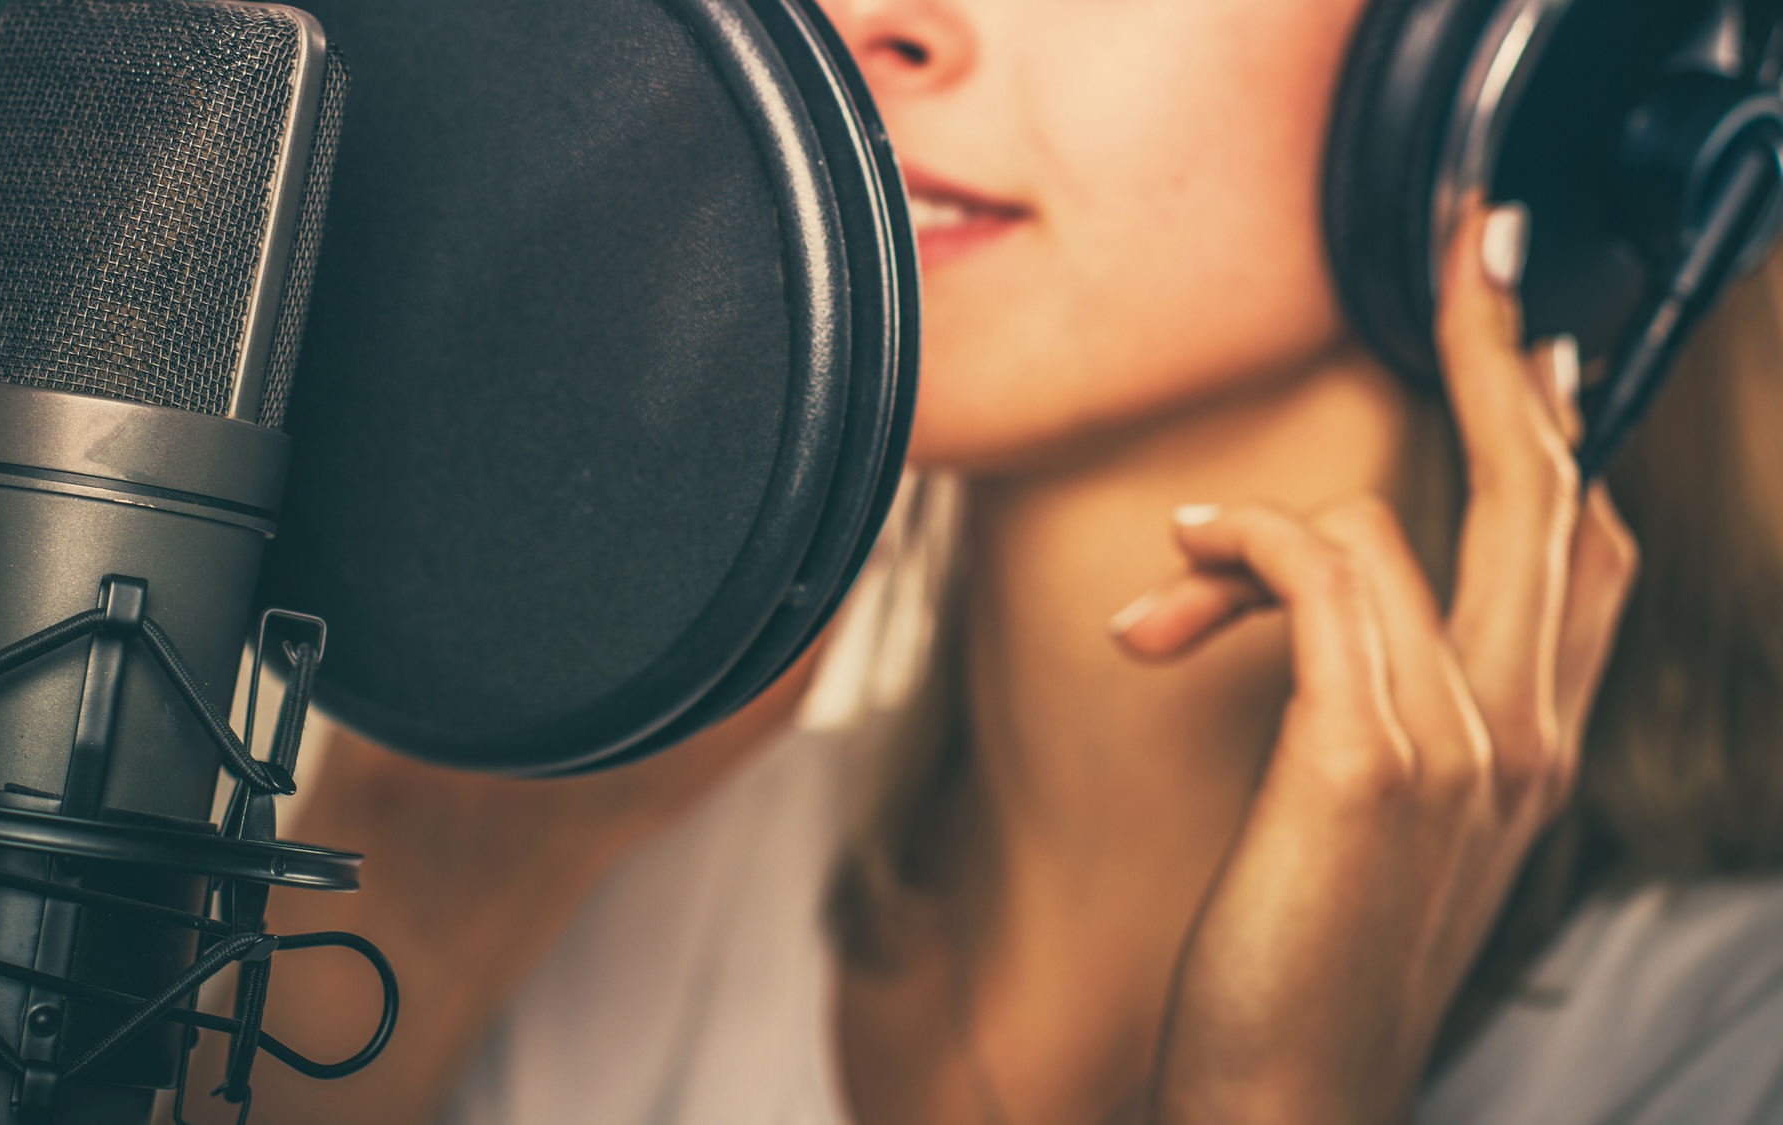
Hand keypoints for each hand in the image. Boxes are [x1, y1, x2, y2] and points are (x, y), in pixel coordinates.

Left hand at [1111, 198, 1636, 1122]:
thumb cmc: (1305, 961)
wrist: (1289, 1099)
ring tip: (1176, 569)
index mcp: (1536, 747)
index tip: (1525, 347)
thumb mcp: (1368, 822)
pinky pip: (1322, 571)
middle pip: (1546, 498)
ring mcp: (1469, 745)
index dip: (1562, 438)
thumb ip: (1383, 708)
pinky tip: (1166, 603)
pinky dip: (1235, 552)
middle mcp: (1529, 735)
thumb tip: (1320, 594)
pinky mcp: (1376, 759)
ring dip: (1257, 524)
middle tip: (1461, 258)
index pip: (1584, 554)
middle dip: (1499, 363)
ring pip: (1404, 524)